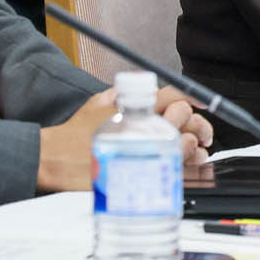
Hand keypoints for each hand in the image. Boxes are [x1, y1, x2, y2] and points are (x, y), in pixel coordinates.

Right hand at [35, 86, 213, 192]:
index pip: (173, 93)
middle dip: (196, 121)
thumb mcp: (96, 104)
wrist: (56, 159)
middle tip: (198, 130)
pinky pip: (177, 167)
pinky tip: (190, 163)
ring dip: (195, 143)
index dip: (191, 96)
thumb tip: (136, 89)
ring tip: (196, 148)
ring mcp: (145, 148)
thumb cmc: (74, 134)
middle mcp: (142, 123)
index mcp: (134, 104)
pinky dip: (189, 164)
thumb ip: (118, 94)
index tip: (203, 102)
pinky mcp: (144, 171)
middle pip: (184, 115)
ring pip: (186, 141)